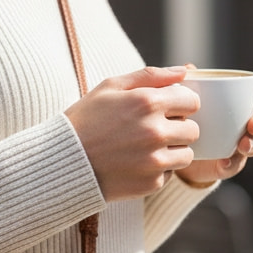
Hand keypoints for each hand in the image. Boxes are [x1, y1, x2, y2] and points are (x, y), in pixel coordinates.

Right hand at [65, 66, 201, 201]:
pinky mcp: (151, 183)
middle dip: (177, 129)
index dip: (179, 104)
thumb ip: (149, 75)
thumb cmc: (84, 121)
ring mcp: (154, 160)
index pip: (191, 101)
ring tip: (142, 150)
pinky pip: (169, 175)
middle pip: (192, 129)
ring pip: (186, 155)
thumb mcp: (109, 88)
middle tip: (150, 132)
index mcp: (147, 102)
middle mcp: (155, 131)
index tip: (164, 110)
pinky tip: (132, 165)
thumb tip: (185, 69)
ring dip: (171, 151)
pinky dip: (155, 171)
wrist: (60, 162)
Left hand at [175, 72, 252, 186]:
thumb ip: (188, 84)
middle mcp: (242, 120)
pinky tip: (224, 161)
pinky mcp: (229, 162)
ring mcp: (238, 142)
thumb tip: (187, 69)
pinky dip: (232, 162)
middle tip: (251, 125)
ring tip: (242, 145)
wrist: (170, 150)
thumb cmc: (180, 117)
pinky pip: (236, 163)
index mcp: (236, 101)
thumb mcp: (181, 100)